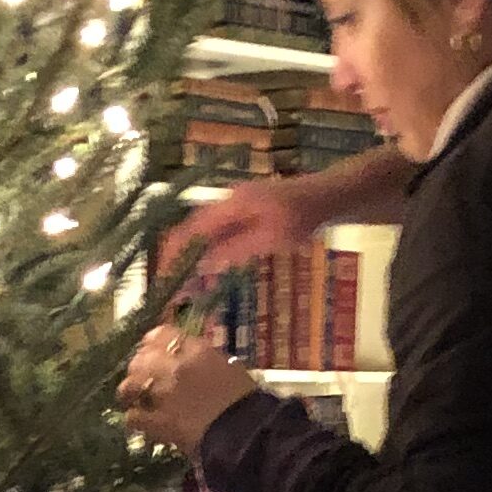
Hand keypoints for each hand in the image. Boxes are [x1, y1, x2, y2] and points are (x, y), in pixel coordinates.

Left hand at [119, 321, 257, 458]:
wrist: (246, 431)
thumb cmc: (245, 399)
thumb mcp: (228, 367)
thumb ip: (205, 359)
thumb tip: (191, 359)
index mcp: (196, 350)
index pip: (161, 334)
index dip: (151, 343)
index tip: (150, 350)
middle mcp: (174, 366)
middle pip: (141, 358)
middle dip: (138, 367)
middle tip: (141, 377)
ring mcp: (163, 394)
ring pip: (131, 384)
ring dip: (130, 390)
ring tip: (133, 398)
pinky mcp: (157, 421)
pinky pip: (133, 416)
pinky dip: (134, 418)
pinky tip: (140, 422)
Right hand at [153, 178, 307, 297]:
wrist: (326, 198)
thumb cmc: (302, 218)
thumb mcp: (270, 238)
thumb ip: (234, 249)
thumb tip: (200, 264)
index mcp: (229, 205)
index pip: (188, 230)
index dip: (173, 256)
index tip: (165, 283)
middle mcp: (224, 204)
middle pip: (190, 233)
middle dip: (179, 263)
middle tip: (175, 294)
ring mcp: (232, 209)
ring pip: (201, 237)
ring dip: (193, 263)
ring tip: (188, 291)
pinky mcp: (241, 217)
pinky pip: (216, 237)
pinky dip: (209, 257)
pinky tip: (209, 276)